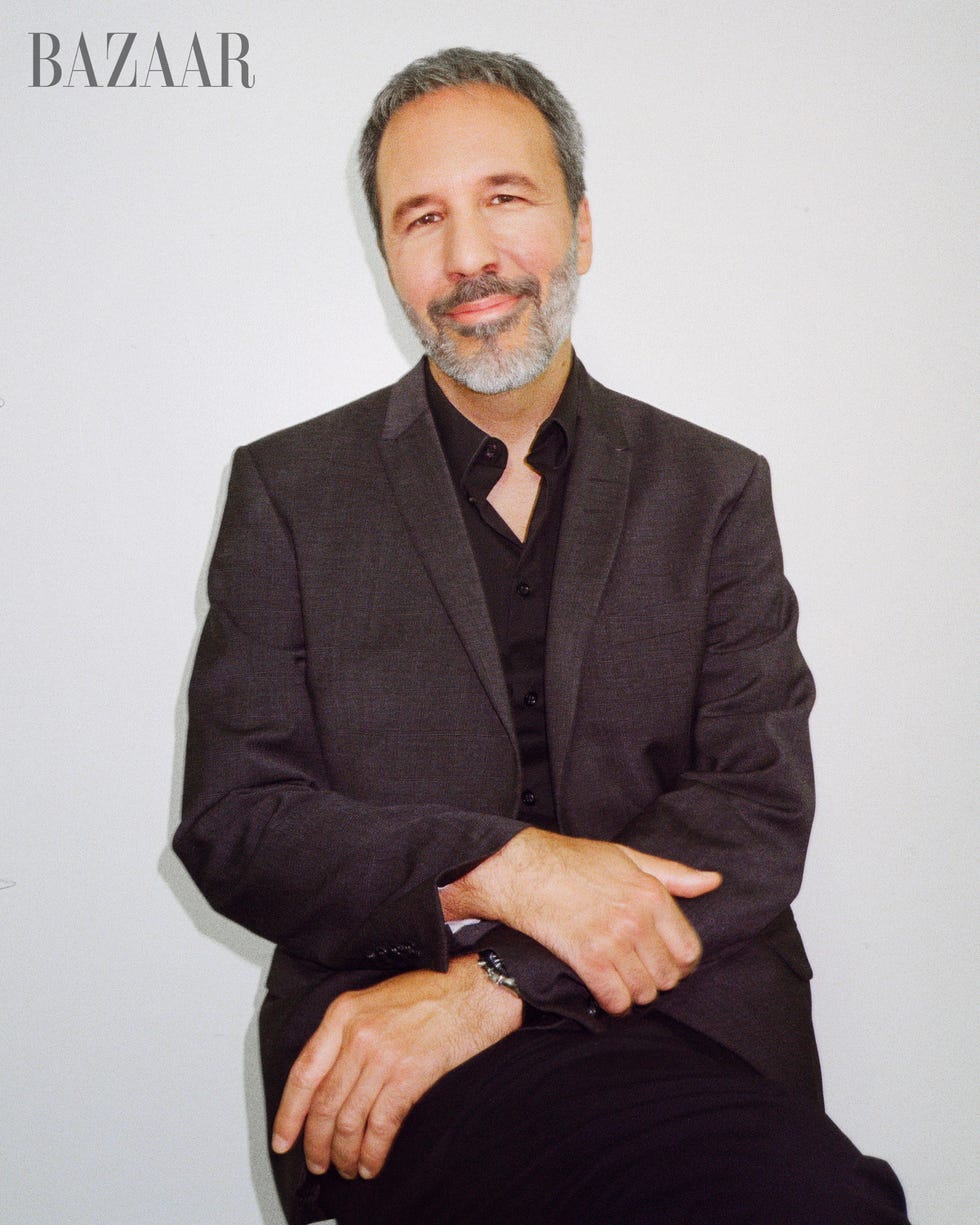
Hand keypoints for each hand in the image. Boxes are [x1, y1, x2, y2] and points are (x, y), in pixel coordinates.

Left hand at [271, 955, 520, 1179]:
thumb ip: (348, 1033)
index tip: (283, 1139)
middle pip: (323, 1103)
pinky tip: (372, 1162)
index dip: (288, 1114)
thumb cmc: (432, 992)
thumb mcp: (376, 1000)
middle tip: (318, 1163)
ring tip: (347, 1167)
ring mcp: (383, 1055)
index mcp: (343, 1013)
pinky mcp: (410, 1074)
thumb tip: (330, 1081)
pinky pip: (381, 1125)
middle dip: (316, 1143)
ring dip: (344, 1153)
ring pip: (349, 1119)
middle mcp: (357, 1034)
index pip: (303, 1073)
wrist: (476, 988)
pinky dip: (373, 1152)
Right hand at [442, 830, 721, 1015]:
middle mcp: (637, 920)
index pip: (689, 950)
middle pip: (669, 977)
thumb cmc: (575, 861)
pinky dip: (614, 1003)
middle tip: (639, 971)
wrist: (525, 870)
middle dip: (657, 979)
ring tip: (621, 980)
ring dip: (635, 993)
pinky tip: (606, 991)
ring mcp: (613, 941)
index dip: (680, 963)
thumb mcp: (628, 857)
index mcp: (652, 895)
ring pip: (645, 992)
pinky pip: (616, 1000)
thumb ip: (674, 874)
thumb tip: (713, 882)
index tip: (664, 961)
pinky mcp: (587, 959)